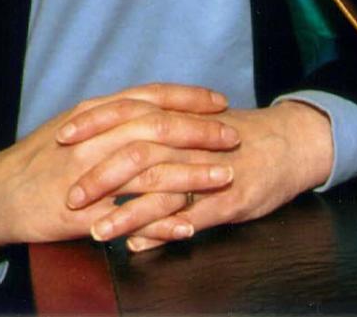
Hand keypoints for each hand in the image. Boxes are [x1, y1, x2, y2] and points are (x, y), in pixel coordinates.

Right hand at [0, 83, 238, 263]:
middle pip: (157, 127)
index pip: (150, 96)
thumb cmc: (41, 159)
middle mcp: (95, 137)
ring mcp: (88, 174)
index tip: (220, 101)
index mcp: (96, 114)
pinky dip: (162, 221)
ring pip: (150, 169)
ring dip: (191, 174)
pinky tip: (187, 226)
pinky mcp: (82, 212)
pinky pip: (130, 216)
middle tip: (232, 137)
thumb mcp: (77, 126)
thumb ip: (114, 116)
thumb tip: (154, 107)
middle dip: (200, 132)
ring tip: (224, 178)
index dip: (188, 98)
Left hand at [60, 99, 333, 250]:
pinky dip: (163, 230)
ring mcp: (212, 169)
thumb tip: (115, 137)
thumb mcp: (198, 122)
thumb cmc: (240, 135)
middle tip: (69, 198)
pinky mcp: (230, 197)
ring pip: (163, 188)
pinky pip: (192, 216)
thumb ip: (160, 127)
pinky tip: (138, 245)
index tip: (61, 136)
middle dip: (101, 176)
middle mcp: (194, 140)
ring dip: (126, 212)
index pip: (131, 111)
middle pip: (140, 151)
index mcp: (182, 116)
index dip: (95, 122)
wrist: (294, 142)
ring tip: (96, 233)